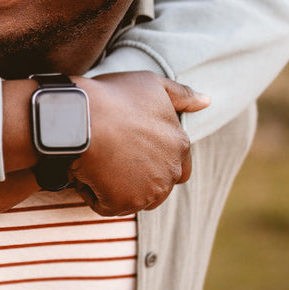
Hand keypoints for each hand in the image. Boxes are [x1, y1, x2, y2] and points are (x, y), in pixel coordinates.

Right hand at [68, 71, 208, 215]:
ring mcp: (148, 191)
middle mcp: (170, 172)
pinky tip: (84, 169)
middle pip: (155, 187)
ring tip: (95, 160)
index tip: (130, 149)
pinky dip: (93, 192)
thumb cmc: (113, 95)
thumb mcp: (152, 84)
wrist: (82, 114)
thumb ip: (181, 94)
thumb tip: (206, 101)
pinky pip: (107, 205)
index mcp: (180, 145)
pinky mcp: (123, 203)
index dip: (153, 162)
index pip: (178, 169)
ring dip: (114, 186)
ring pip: (131, 198)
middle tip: (109, 155)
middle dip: (135, 177)